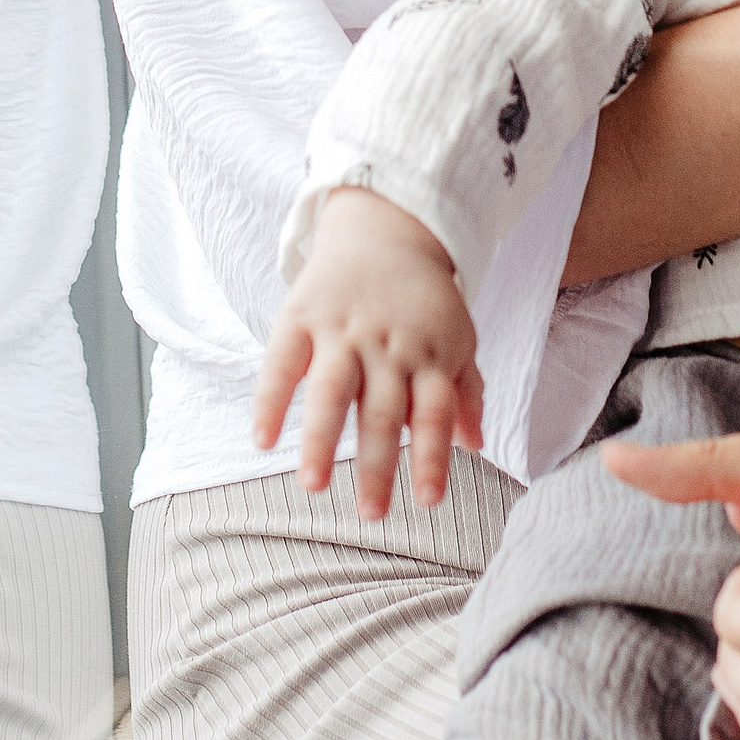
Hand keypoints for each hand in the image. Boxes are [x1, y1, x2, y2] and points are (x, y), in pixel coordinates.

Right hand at [252, 187, 485, 517]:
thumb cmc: (424, 297)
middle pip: (382, 412)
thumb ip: (466, 390)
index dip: (432, 456)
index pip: (433, 413)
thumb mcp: (458, 336)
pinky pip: (282, 361)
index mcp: (429, 353)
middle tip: (371, 515)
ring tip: (313, 486)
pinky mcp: (302, 315)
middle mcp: (387, 345)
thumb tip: (476, 445)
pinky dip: (271, 399)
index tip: (428, 501)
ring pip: (332, 391)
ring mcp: (343, 329)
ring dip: (322, 441)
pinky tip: (264, 438)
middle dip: (377, 467)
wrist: (385, 224)